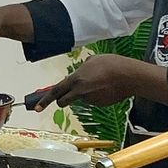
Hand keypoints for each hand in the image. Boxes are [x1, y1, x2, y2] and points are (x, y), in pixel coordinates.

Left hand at [31, 54, 147, 109]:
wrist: (129, 76)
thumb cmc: (112, 64)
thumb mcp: (93, 60)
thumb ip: (82, 68)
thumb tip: (81, 71)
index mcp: (76, 79)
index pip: (56, 91)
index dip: (45, 100)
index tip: (38, 107)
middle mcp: (80, 92)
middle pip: (63, 101)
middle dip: (61, 101)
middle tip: (64, 98)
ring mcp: (90, 100)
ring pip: (81, 99)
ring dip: (84, 94)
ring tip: (98, 82)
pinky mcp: (100, 104)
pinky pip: (93, 100)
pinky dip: (95, 96)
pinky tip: (105, 87)